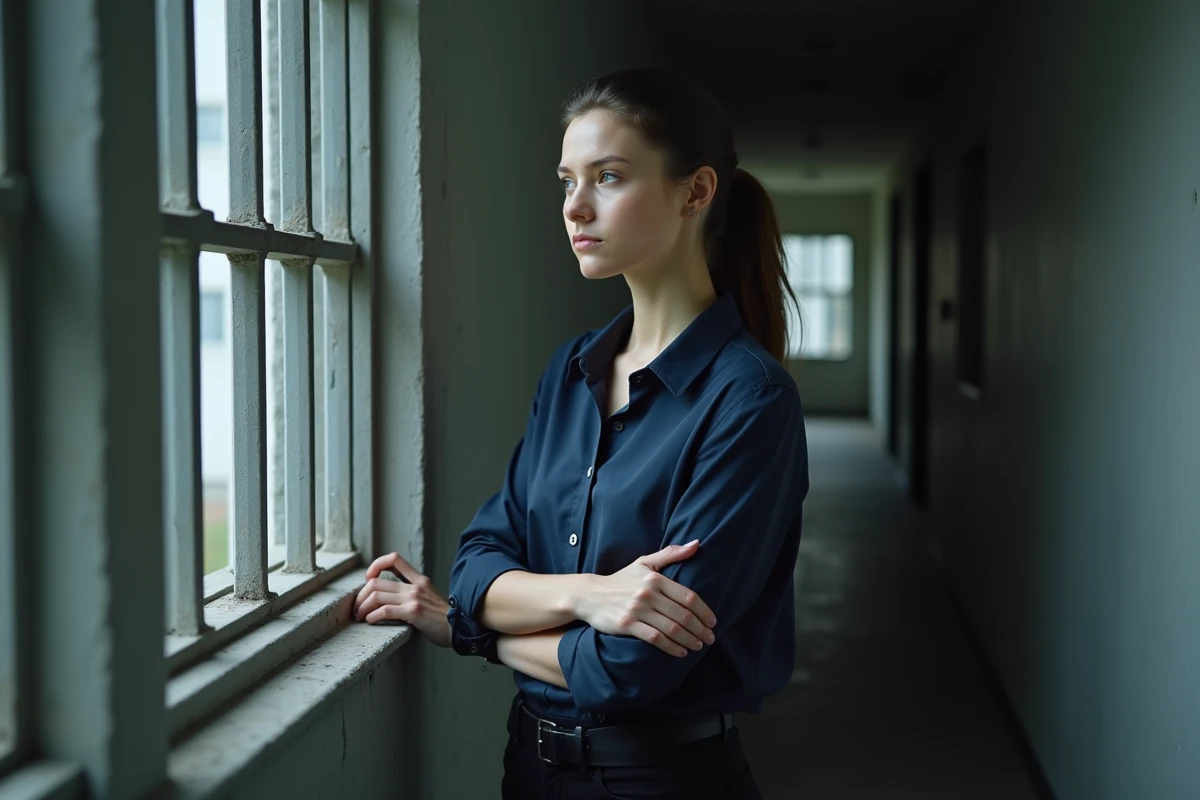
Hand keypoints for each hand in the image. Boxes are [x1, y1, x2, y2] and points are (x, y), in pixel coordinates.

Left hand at [352, 552, 450, 648]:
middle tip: (357, 608)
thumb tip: (388, 597)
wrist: (460, 629)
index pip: (394, 558)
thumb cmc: (443, 618)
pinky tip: (370, 621)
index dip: (376, 565)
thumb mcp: (429, 597)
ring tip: (360, 617)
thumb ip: (412, 593)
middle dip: (360, 596)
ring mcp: (414, 598)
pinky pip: (385, 611)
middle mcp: (415, 586)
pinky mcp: (414, 612)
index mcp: (419, 579)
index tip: (368, 579)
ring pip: (376, 596)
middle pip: (376, 582)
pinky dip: (372, 616)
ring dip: (362, 607)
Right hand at [575, 540, 717, 657]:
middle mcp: (648, 593)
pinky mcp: (627, 625)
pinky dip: (671, 647)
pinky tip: (680, 652)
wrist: (590, 595)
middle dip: (700, 629)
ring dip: (689, 639)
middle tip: (710, 638)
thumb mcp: (644, 563)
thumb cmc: (621, 579)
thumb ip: (671, 553)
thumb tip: (696, 544)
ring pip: (671, 628)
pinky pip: (655, 639)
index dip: (704, 612)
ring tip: (698, 646)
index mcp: (655, 578)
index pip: (688, 597)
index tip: (713, 622)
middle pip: (683, 615)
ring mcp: (637, 610)